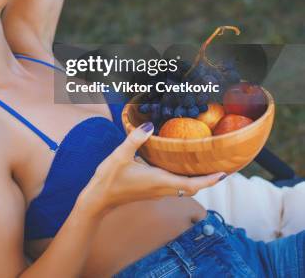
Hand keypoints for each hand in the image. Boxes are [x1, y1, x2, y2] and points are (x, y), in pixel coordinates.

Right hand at [79, 123, 225, 216]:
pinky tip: (180, 167)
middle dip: (207, 179)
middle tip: (220, 167)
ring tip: (205, 165)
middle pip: (192, 187)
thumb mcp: (120, 155)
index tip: (223, 173)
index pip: (191, 184)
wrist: (98, 199)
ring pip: (184, 188)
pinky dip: (184, 179)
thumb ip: (135, 139)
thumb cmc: (109, 179)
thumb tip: (148, 124)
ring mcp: (157, 192)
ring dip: (196, 180)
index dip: (209, 180)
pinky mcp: (151, 191)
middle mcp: (161, 189)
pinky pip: (174, 186)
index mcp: (158, 181)